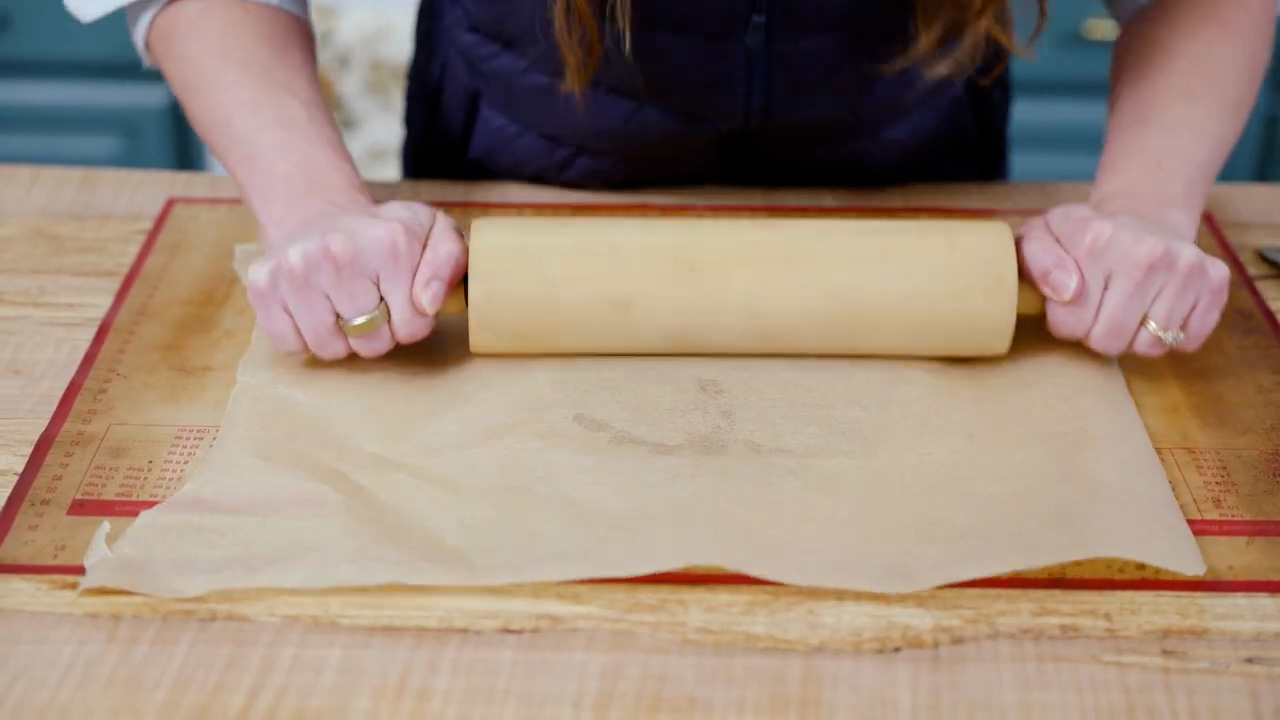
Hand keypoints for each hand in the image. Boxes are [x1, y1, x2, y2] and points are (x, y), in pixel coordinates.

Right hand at [244, 200, 466, 359]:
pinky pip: (290, 346)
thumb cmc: (383, 234)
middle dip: (377, 332)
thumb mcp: (434, 234)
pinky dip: (304, 337)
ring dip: (341, 338)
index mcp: (389, 243)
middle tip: (370, 301)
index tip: (401, 298)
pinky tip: (313, 308)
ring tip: (342, 305)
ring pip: (330, 349)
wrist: (320, 213)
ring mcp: (294, 270)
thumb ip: (450, 263)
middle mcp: (337, 254)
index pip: (413, 327)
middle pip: (371, 343)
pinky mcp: (263, 286)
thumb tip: (429, 303)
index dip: (412, 321)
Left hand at [1016, 203, 1229, 356]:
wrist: (1141, 216)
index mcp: (1095, 240)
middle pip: (1110, 342)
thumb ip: (1037, 262)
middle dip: (1097, 334)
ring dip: (1134, 337)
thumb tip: (1066, 291)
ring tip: (1127, 306)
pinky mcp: (1214, 281)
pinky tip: (1157, 307)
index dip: (1065, 323)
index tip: (1069, 304)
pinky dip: (1170, 335)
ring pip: (1150, 347)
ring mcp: (1186, 266)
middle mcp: (1147, 252)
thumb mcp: (1041, 237)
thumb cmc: (1082, 237)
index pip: (1069, 325)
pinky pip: (1187, 342)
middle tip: (1099, 308)